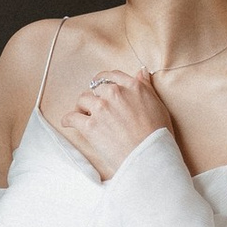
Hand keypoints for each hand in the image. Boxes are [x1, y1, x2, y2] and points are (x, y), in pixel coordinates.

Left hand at [54, 63, 173, 180]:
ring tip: (84, 115)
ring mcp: (101, 108)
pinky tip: (68, 123)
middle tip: (95, 108)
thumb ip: (146, 87)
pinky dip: (68, 120)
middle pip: (96, 88)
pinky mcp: (90, 125)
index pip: (112, 76)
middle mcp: (115, 93)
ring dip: (82, 107)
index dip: (104, 81)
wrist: (149, 155)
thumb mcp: (157, 104)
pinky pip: (71, 117)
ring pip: (82, 100)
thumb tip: (141, 72)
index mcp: (132, 86)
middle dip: (95, 97)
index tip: (101, 87)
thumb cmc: (158, 133)